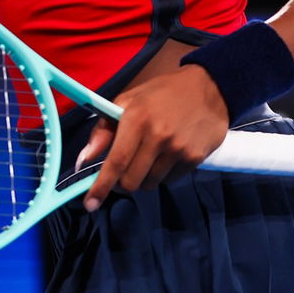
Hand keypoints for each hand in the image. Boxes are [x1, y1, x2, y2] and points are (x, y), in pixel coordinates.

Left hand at [80, 66, 229, 205]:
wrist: (209, 88)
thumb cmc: (161, 94)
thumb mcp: (128, 101)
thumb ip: (103, 130)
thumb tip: (84, 160)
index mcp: (137, 119)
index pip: (116, 162)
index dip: (101, 186)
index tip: (90, 204)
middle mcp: (158, 137)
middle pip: (131, 181)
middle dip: (123, 180)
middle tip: (125, 167)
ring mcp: (178, 149)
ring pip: (150, 183)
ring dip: (144, 176)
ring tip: (151, 154)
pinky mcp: (195, 158)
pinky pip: (170, 180)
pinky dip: (163, 173)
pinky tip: (168, 154)